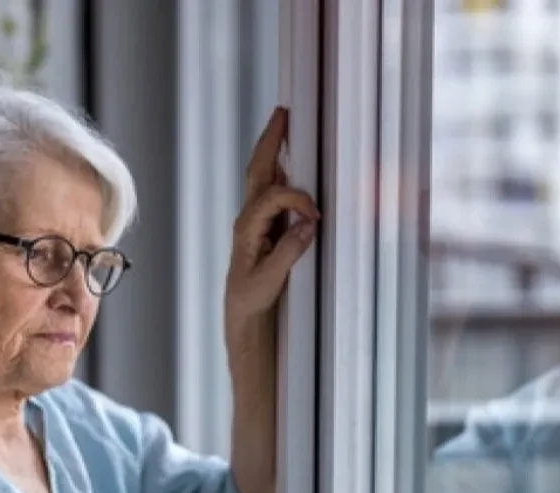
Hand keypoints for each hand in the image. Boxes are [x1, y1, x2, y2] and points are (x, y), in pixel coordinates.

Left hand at [224, 107, 320, 350]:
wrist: (243, 311)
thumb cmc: (252, 297)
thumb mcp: (270, 279)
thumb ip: (289, 252)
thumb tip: (309, 225)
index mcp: (247, 227)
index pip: (273, 197)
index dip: (297, 199)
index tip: (316, 215)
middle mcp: (249, 217)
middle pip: (259, 170)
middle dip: (271, 140)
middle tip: (283, 113)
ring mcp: (256, 218)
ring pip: (263, 174)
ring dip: (273, 148)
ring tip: (285, 124)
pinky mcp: (265, 223)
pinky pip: (272, 187)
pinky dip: (280, 167)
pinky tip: (290, 158)